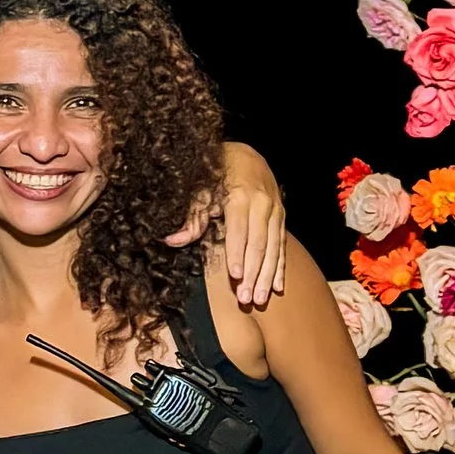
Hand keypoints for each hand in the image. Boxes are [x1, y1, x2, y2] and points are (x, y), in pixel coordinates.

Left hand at [166, 140, 286, 306]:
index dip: (236, 254)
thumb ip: (192, 217)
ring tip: (260, 299)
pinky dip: (280, 266)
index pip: (239, 232)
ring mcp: (275, 211)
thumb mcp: (202, 190)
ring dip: (267, 276)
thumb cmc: (219, 173)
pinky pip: (282, 245)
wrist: (246, 154)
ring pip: (273, 248)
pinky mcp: (281, 216)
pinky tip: (278, 286)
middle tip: (246, 298)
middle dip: (252, 273)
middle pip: (258, 244)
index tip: (234, 276)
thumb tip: (172, 240)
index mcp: (240, 197)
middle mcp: (262, 204)